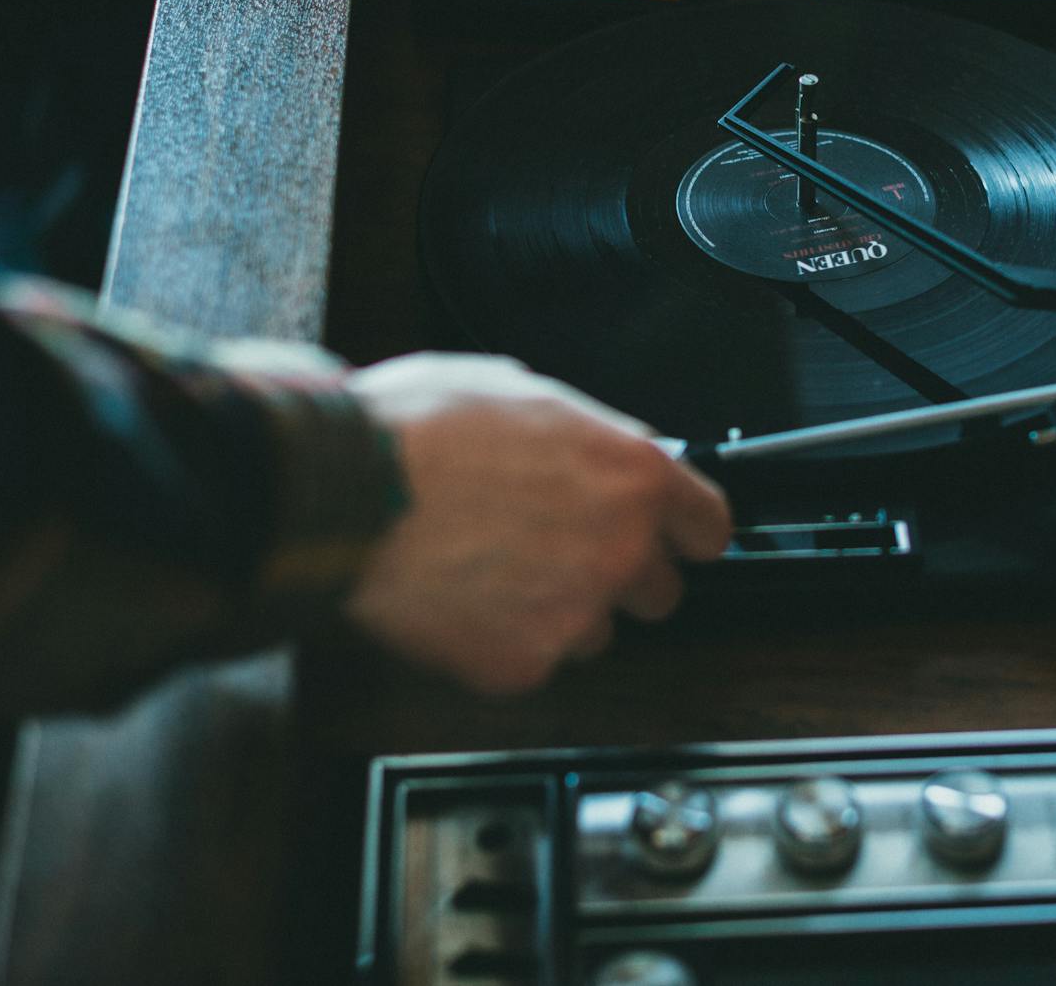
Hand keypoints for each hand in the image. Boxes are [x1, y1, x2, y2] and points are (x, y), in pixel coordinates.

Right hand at [342, 353, 731, 693]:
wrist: (346, 494)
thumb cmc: (417, 430)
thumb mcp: (519, 390)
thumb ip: (581, 432)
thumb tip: (594, 444)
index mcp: (632, 475)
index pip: (709, 527)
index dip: (682, 530)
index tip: (667, 535)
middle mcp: (620, 550)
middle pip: (660, 591)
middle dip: (619, 575)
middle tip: (557, 550)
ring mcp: (575, 614)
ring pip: (593, 632)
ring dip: (557, 610)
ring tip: (492, 570)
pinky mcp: (521, 664)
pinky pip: (529, 660)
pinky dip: (499, 640)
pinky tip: (460, 599)